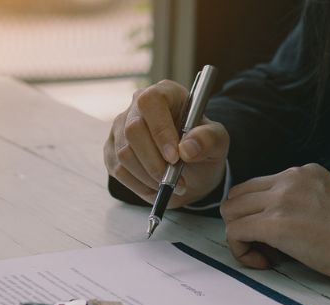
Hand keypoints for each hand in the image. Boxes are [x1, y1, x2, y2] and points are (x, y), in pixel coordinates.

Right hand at [104, 80, 228, 207]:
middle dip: (154, 162)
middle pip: (133, 131)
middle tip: (173, 180)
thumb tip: (187, 149)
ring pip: (124, 154)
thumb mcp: (218, 142)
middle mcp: (136, 106)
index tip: (175, 158)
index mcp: (164, 93)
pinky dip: (138, 184)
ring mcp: (120, 128)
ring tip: (169, 184)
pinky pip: (118, 169)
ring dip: (148, 176)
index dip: (160, 130)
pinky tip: (155, 185)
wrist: (190, 167)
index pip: (151, 102)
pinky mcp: (111, 149)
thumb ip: (208, 140)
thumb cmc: (202, 147)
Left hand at [221, 163, 329, 282]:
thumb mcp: (325, 200)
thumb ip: (297, 202)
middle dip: (242, 223)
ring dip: (240, 236)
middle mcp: (288, 179)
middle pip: (237, 197)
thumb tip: (267, 224)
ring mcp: (281, 199)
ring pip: (230, 212)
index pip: (255, 187)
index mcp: (302, 173)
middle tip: (265, 247)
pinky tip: (264, 262)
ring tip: (265, 255)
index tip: (272, 236)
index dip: (254, 213)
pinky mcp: (276, 223)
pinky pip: (235, 232)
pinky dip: (241, 250)